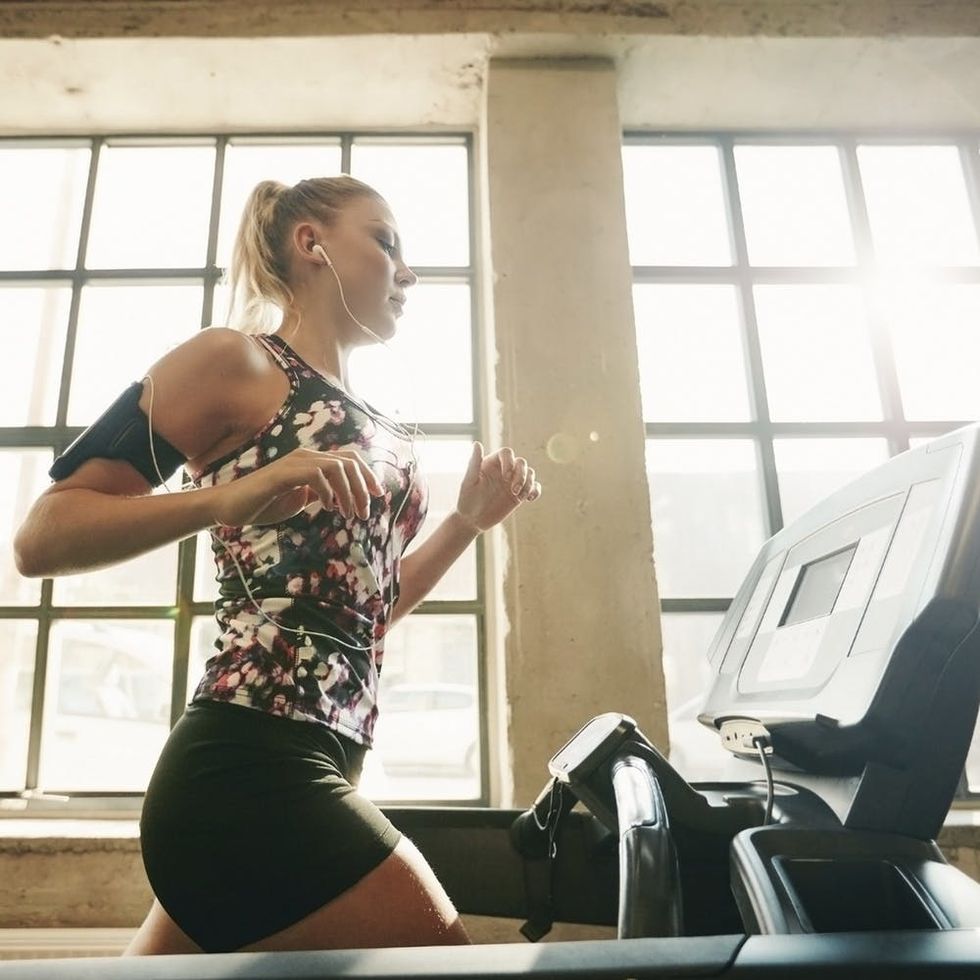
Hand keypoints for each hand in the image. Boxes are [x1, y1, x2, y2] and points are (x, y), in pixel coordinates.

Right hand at [210, 447, 384, 526]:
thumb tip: (340, 497)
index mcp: (311, 462)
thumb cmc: (263, 504)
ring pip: (336, 466)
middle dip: (362, 487)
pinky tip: (327, 508)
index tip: (377, 495)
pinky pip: (315, 474)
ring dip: (348, 492)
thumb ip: (319, 494)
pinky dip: (327, 491)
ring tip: (349, 514)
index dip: (367, 474)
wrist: (230, 508)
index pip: (349, 457)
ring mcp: (293, 463)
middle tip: (364, 512)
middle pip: (348, 460)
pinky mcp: (282, 474)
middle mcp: (305, 456)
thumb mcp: (300, 500)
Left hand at [453, 443, 541, 532]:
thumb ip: (474, 462)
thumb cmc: (466, 500)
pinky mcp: (519, 494)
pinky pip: (534, 487)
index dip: (509, 462)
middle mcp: (504, 470)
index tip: (506, 477)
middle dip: (521, 475)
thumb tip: (477, 443)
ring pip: (530, 473)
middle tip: (514, 491)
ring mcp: (512, 482)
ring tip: (520, 497)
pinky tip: (529, 499)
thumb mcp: (469, 482)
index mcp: (492, 463)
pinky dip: (535, 491)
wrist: (472, 520)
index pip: (507, 453)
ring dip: (529, 483)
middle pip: (521, 462)